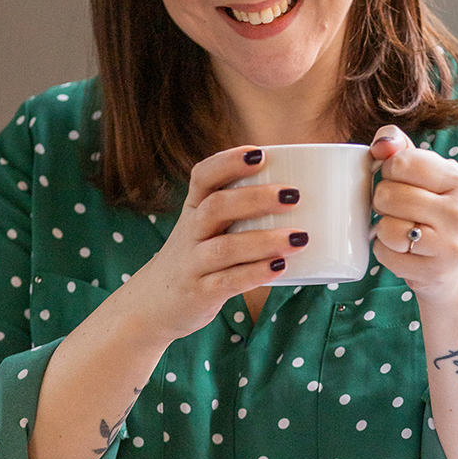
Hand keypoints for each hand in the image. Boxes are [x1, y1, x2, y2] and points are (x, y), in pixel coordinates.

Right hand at [131, 147, 306, 343]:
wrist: (154, 304)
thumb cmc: (197, 258)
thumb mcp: (207, 229)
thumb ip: (240, 212)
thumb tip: (303, 194)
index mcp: (194, 209)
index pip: (203, 176)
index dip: (229, 162)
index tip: (260, 154)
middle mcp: (190, 233)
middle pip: (216, 207)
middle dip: (255, 198)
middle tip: (294, 194)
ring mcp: (192, 264)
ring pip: (224, 248)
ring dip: (264, 240)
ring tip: (299, 238)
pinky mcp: (199, 293)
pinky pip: (226, 282)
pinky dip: (255, 273)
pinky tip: (280, 267)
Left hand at [369, 125, 457, 300]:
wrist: (456, 268)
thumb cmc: (433, 212)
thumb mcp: (426, 175)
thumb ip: (399, 147)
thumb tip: (381, 143)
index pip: (400, 162)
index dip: (388, 171)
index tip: (399, 182)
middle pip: (387, 195)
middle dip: (382, 202)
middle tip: (398, 210)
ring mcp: (449, 244)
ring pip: (385, 227)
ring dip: (383, 229)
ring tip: (401, 230)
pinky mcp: (434, 272)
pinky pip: (385, 254)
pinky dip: (385, 252)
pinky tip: (403, 251)